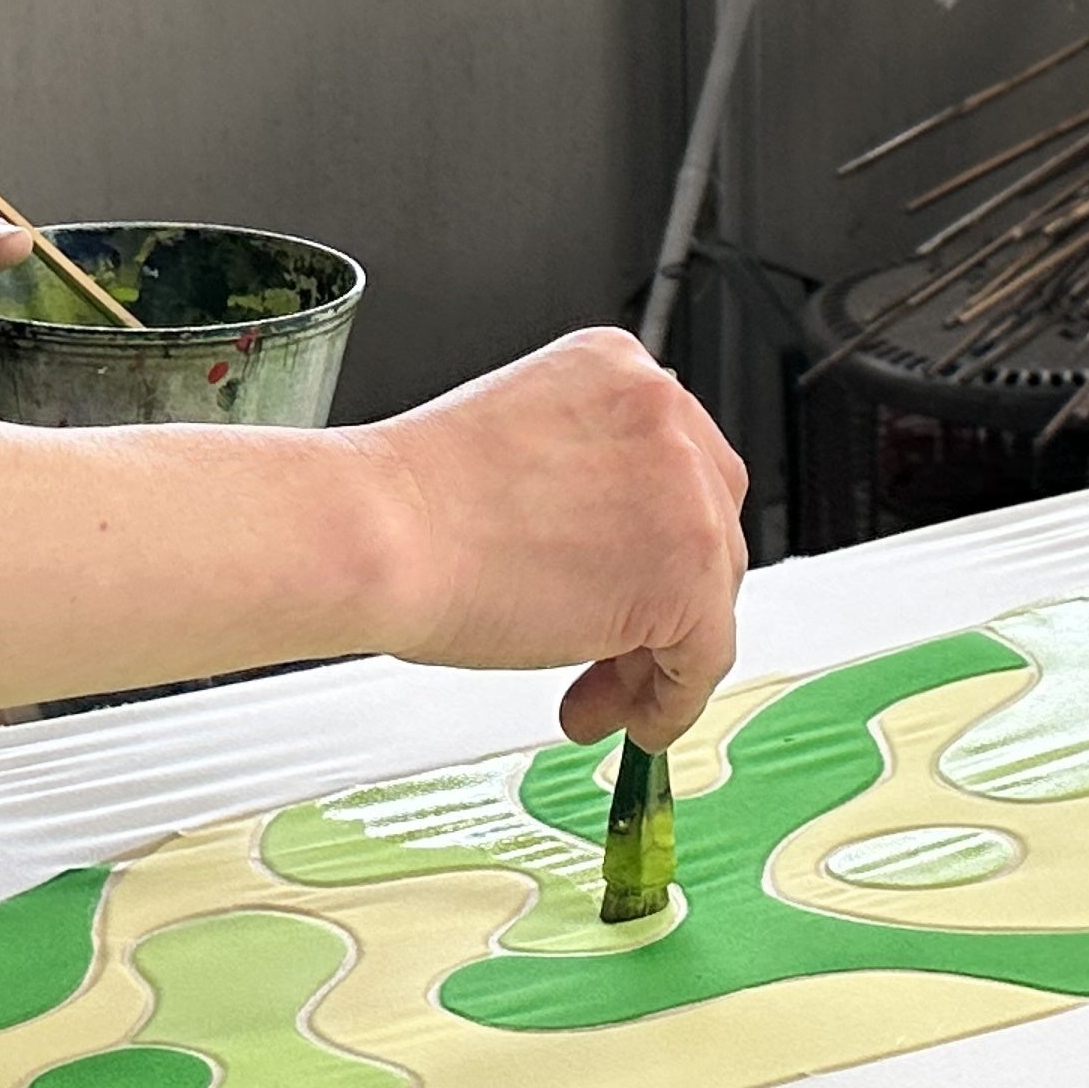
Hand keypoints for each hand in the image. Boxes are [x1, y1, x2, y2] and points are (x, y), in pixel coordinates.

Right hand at [359, 328, 747, 748]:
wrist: (379, 533)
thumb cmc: (407, 506)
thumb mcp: (516, 457)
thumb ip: (584, 487)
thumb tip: (616, 567)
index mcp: (616, 368)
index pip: (672, 466)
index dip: (648, 545)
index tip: (619, 588)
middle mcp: (665, 412)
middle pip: (705, 525)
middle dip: (660, 604)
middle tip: (608, 658)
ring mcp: (687, 489)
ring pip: (709, 593)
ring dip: (657, 658)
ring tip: (598, 699)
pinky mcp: (689, 570)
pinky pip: (706, 654)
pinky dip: (673, 700)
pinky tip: (630, 719)